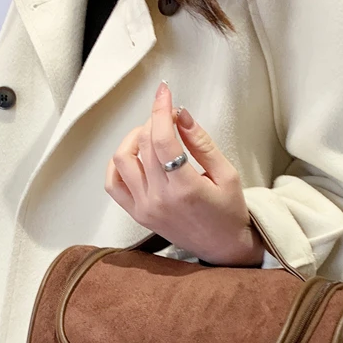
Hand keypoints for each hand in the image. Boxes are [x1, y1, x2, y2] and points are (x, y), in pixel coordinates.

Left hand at [105, 80, 265, 265]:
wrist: (223, 249)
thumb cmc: (229, 213)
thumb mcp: (227, 174)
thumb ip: (202, 143)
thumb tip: (181, 114)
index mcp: (186, 189)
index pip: (163, 139)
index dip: (162, 110)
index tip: (165, 93)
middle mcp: (160, 199)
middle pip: (144, 145)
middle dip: (154, 120)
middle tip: (169, 115)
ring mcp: (145, 208)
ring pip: (123, 160)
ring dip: (134, 139)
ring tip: (152, 134)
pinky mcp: (137, 214)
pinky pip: (113, 184)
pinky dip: (118, 164)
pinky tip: (135, 155)